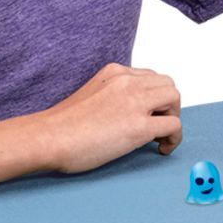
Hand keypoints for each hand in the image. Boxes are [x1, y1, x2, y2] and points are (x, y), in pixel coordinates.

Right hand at [32, 64, 182, 173]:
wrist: (48, 137)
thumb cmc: (62, 124)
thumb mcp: (91, 94)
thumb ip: (111, 95)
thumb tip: (126, 112)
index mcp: (114, 72)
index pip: (150, 77)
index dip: (154, 97)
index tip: (149, 113)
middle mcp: (127, 81)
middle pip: (167, 85)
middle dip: (168, 106)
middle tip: (158, 126)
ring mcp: (134, 102)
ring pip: (175, 99)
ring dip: (173, 118)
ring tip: (159, 137)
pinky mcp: (139, 126)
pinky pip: (174, 126)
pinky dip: (174, 139)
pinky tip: (160, 149)